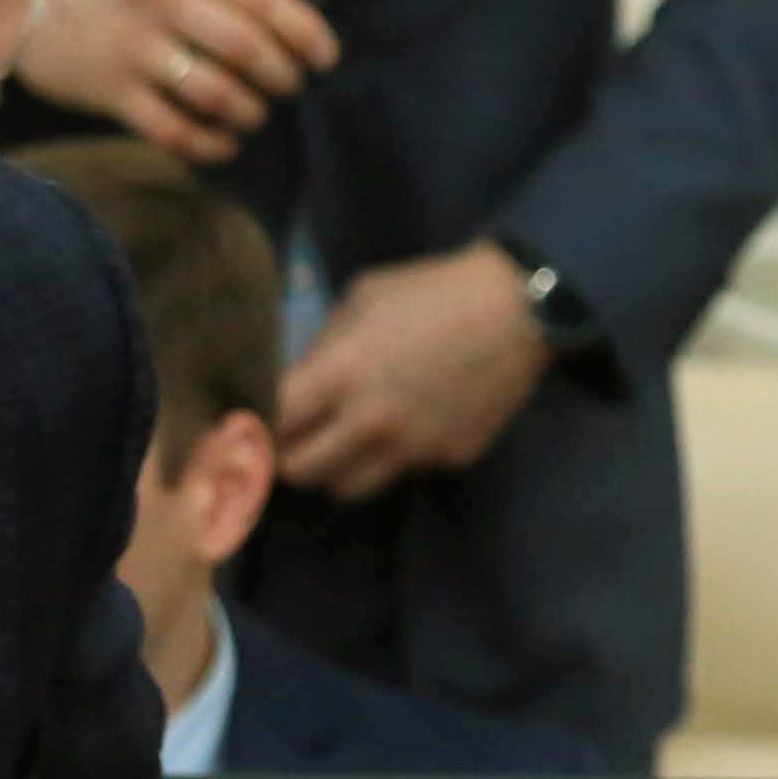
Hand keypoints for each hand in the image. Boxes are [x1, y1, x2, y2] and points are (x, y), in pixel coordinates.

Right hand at [20, 0, 339, 166]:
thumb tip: (274, 9)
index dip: (305, 32)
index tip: (324, 56)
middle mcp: (159, 0)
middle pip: (249, 48)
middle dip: (283, 74)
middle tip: (289, 83)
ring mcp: (132, 48)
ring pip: (217, 93)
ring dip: (250, 110)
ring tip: (255, 111)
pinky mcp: (108, 90)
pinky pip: (174, 130)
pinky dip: (209, 144)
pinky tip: (223, 142)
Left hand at [275, 241, 551, 501]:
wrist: (522, 309)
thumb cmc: (434, 291)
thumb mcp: (363, 298)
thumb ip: (324, 345)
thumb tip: (297, 379)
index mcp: (341, 374)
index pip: (271, 425)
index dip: (256, 425)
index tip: (255, 422)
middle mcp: (372, 422)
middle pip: (300, 470)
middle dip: (287, 456)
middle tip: (294, 440)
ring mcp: (414, 447)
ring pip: (347, 488)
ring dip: (337, 467)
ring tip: (347, 442)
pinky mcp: (450, 457)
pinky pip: (406, 470)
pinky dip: (398, 455)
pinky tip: (414, 422)